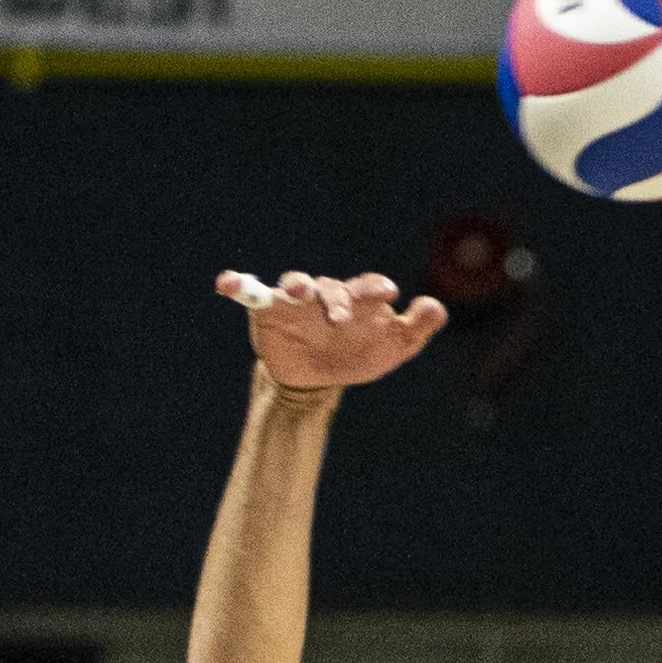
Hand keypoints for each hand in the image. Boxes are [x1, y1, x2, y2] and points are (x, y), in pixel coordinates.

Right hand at [216, 269, 447, 395]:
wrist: (316, 379)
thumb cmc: (357, 354)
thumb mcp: (391, 348)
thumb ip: (415, 329)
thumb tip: (437, 308)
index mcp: (357, 298)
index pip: (367, 288)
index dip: (375, 288)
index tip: (389, 293)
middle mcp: (325, 293)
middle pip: (331, 288)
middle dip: (337, 300)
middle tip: (340, 320)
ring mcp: (295, 301)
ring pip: (295, 284)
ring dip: (296, 285)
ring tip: (297, 292)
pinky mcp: (268, 312)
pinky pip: (252, 294)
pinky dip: (238, 285)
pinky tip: (225, 283)